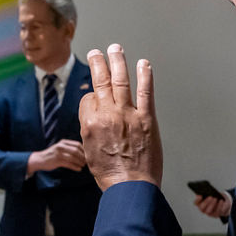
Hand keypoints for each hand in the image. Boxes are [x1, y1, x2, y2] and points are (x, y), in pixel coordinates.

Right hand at [27, 139, 86, 174]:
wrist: (40, 159)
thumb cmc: (52, 155)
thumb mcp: (60, 148)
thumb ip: (69, 148)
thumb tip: (83, 153)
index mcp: (63, 142)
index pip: (77, 144)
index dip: (84, 150)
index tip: (87, 156)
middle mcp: (61, 146)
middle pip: (76, 151)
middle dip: (83, 157)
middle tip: (86, 162)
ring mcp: (59, 153)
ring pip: (73, 157)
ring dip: (80, 162)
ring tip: (83, 166)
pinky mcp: (57, 161)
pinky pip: (69, 164)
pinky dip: (75, 167)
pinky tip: (79, 169)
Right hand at [79, 44, 160, 189]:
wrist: (130, 187)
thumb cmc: (111, 175)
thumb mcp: (90, 151)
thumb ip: (92, 130)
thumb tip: (95, 119)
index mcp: (90, 123)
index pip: (88, 99)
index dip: (92, 96)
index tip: (96, 95)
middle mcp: (107, 114)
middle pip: (101, 82)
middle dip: (99, 63)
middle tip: (97, 52)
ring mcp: (128, 115)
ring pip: (121, 80)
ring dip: (118, 61)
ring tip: (116, 48)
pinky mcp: (147, 119)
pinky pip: (145, 92)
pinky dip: (145, 76)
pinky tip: (144, 64)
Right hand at [195, 192, 230, 218]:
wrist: (222, 204)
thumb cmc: (215, 197)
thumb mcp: (211, 193)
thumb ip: (208, 192)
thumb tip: (207, 190)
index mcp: (200, 203)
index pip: (196, 203)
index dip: (197, 200)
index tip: (200, 195)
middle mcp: (203, 210)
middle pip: (202, 208)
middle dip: (206, 202)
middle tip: (210, 197)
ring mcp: (209, 213)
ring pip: (208, 211)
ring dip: (212, 204)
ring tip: (215, 198)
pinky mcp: (215, 215)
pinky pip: (217, 211)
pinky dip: (219, 206)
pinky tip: (221, 201)